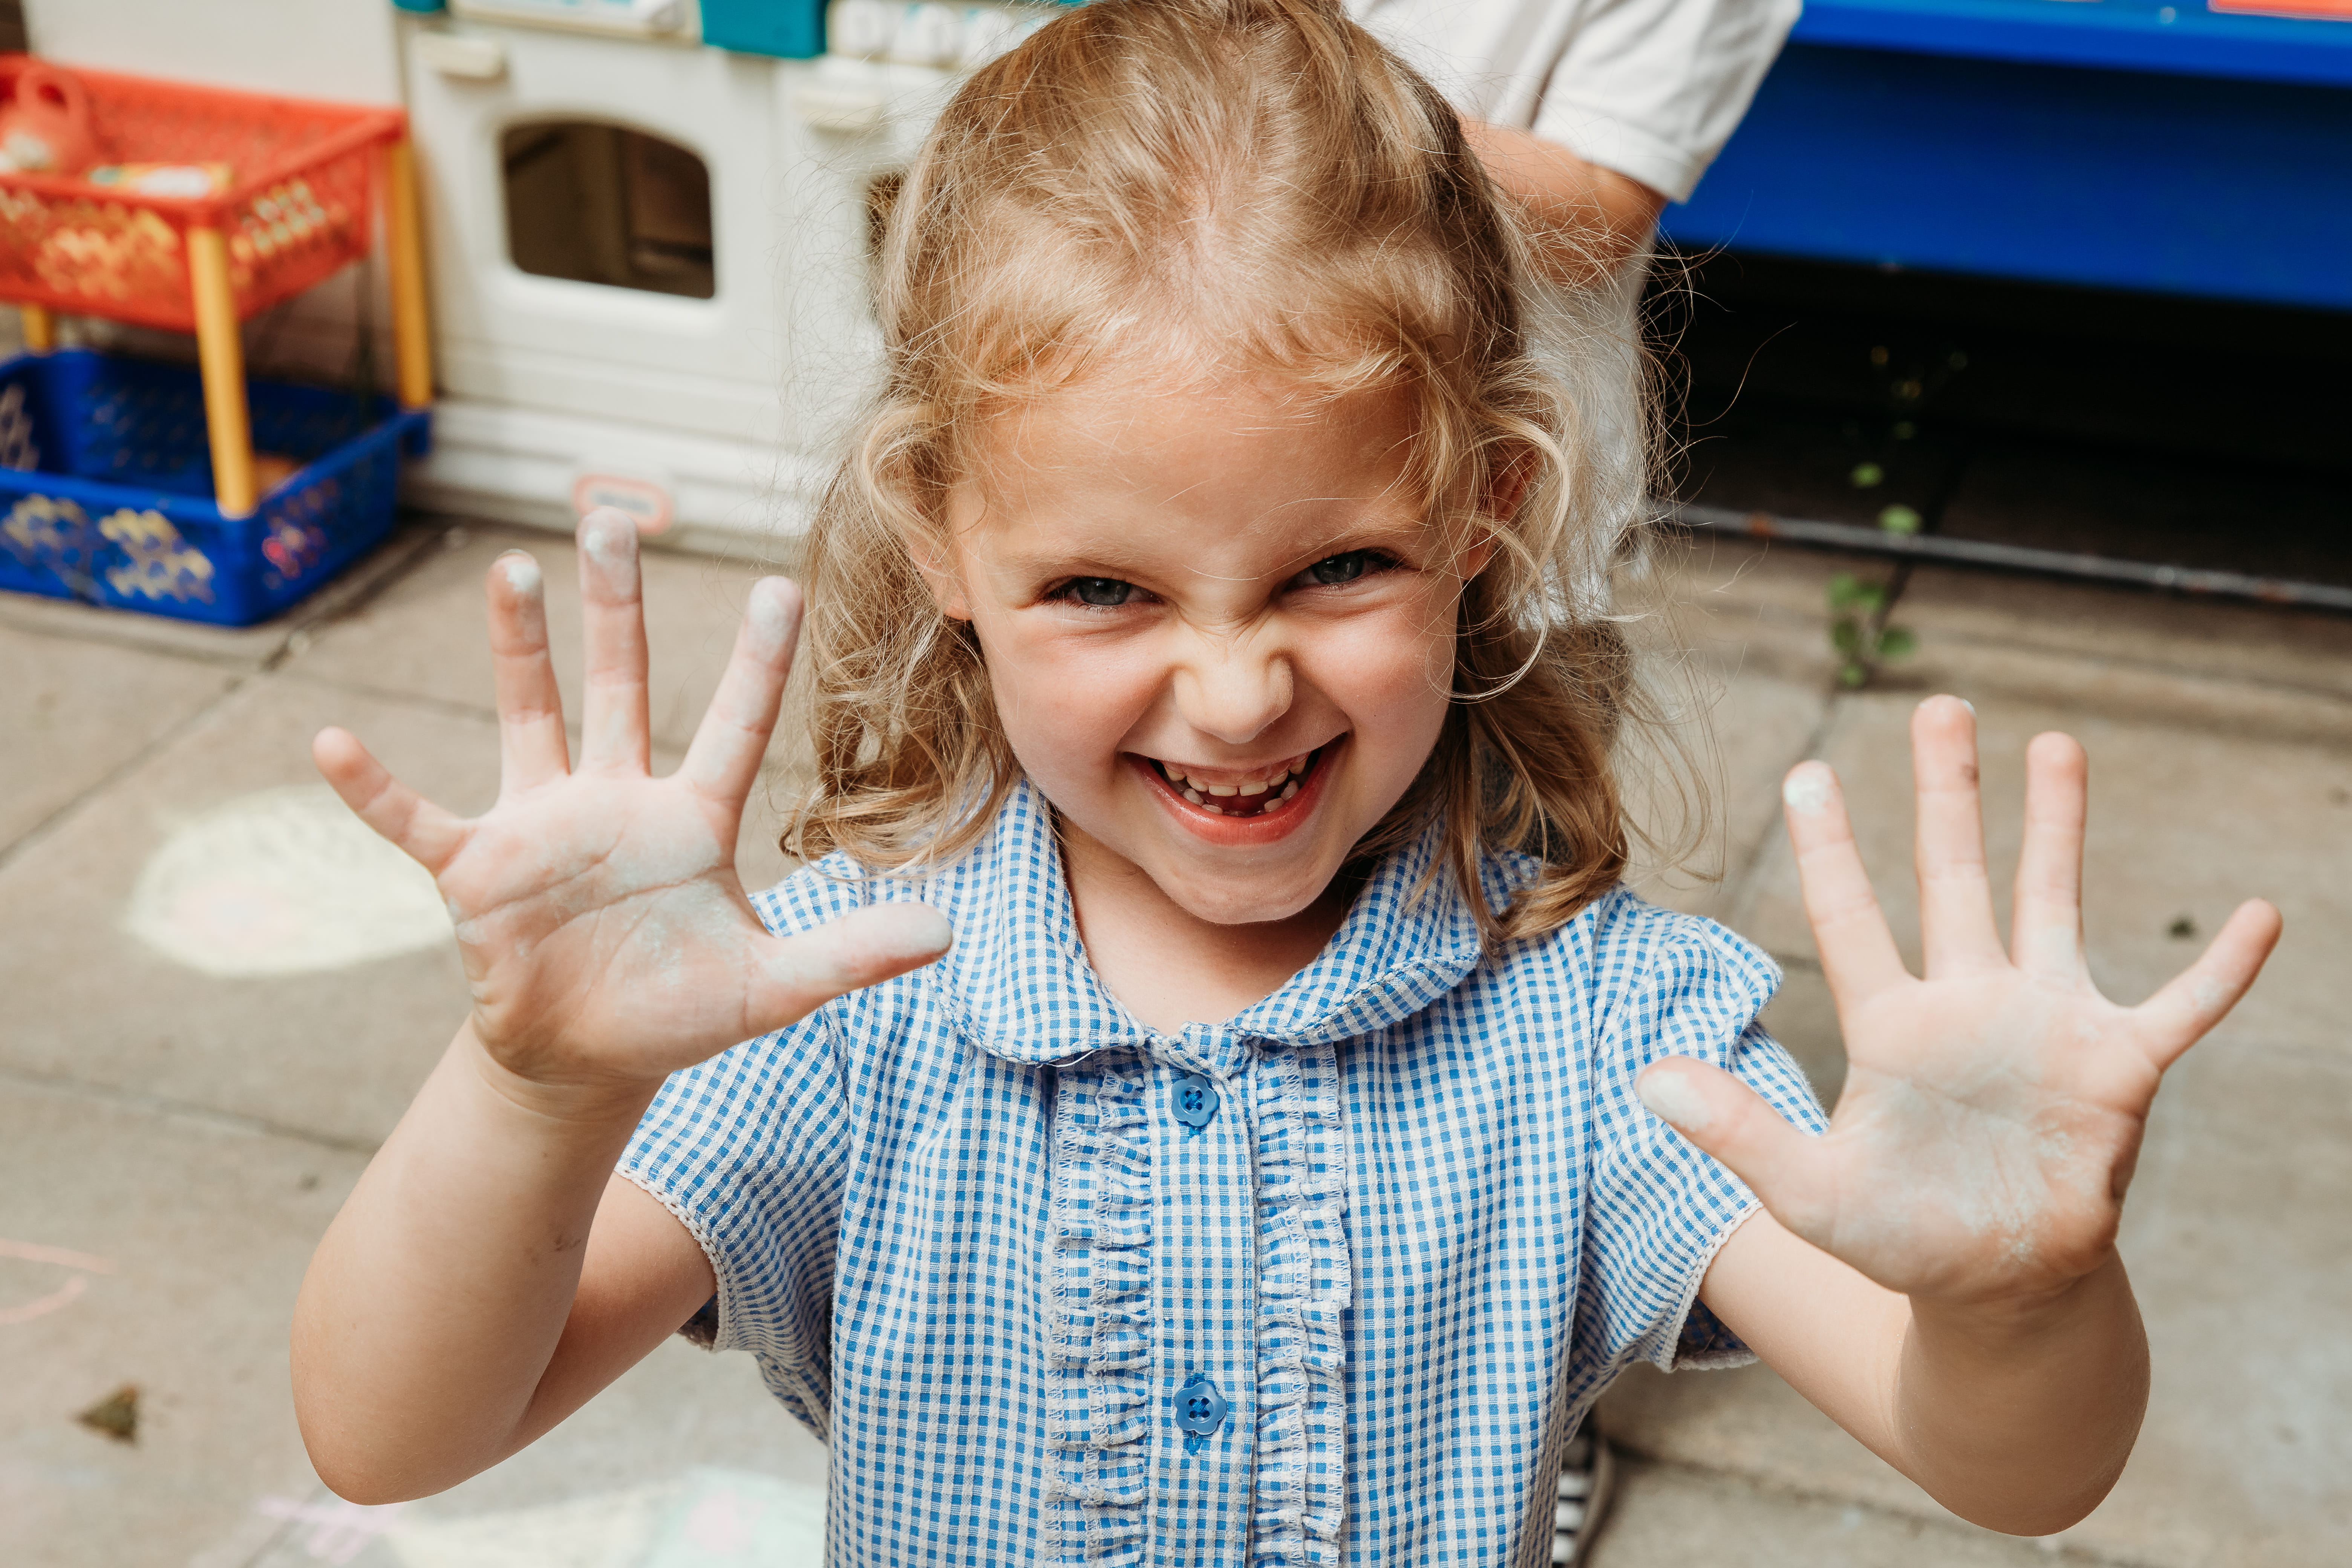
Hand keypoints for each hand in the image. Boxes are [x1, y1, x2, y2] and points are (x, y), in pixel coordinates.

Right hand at [312, 510, 950, 1105]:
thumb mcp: (774, 988)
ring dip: (519, 645)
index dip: (756, 661)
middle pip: (620, 683)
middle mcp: (615, 801)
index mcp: (690, 821)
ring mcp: (541, 827)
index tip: (781, 584)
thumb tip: (946, 933)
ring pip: (530, 714)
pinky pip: (416, 818)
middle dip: (615, 604)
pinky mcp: (476, 871)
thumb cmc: (678, 1012)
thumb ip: (850, 953)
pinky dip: (372, 787)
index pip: (733, 724)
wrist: (590, 1058)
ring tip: (512, 565)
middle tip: (614, 515)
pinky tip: (329, 740)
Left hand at [1639, 696, 2279, 1307]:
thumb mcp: (1806, 1192)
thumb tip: (1643, 1077)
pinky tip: (2260, 915)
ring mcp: (2048, 1028)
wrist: (1992, 1288)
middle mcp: (1970, 1005)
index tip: (1807, 771)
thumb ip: (1734, 1130)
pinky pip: (2182, 1007)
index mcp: (1893, 1027)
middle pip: (1953, 877)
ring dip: (2056, 828)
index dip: (1830, 846)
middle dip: (1948, 794)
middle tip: (1941, 704)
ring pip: (2051, 904)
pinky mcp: (2117, 1070)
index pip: (1850, 917)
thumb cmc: (1900, 1239)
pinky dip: (2221, 968)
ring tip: (2055, 742)